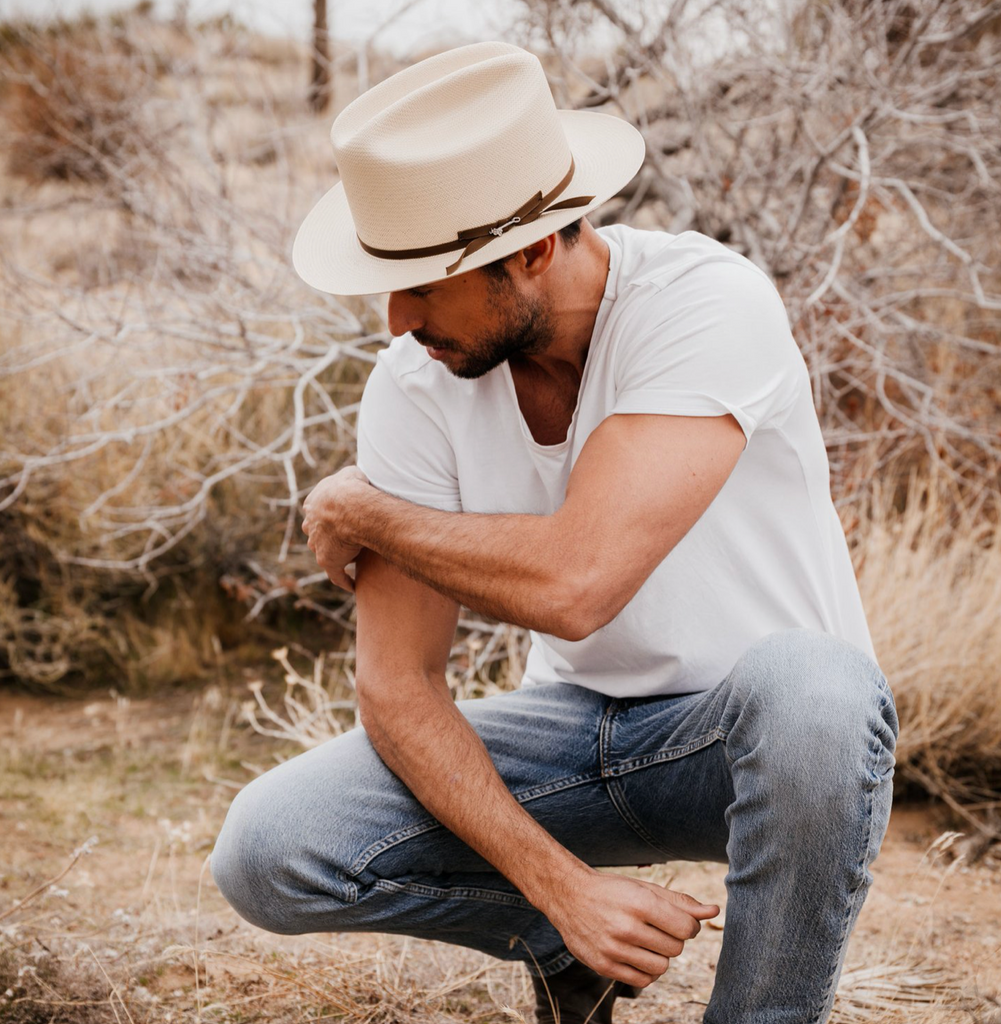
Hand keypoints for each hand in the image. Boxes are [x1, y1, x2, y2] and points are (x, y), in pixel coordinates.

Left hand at [301, 466, 371, 591]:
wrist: (348, 505)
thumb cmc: (351, 488)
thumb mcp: (349, 474)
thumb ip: (349, 478)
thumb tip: (357, 477)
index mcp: (313, 504)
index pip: (316, 512)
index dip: (327, 515)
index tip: (337, 518)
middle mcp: (311, 525)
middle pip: (317, 533)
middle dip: (326, 535)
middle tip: (343, 538)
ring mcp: (318, 545)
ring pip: (325, 552)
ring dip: (336, 554)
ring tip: (353, 559)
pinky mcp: (328, 561)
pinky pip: (337, 575)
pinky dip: (344, 580)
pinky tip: (353, 586)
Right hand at [541, 867, 719, 987]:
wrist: (569, 896)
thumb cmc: (613, 891)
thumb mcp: (644, 889)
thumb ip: (680, 902)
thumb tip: (713, 911)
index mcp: (639, 903)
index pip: (686, 928)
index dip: (688, 926)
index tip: (677, 921)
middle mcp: (626, 927)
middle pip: (675, 949)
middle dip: (673, 939)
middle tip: (657, 928)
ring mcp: (614, 949)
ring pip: (661, 967)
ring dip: (660, 955)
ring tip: (645, 940)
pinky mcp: (604, 967)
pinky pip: (643, 980)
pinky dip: (646, 970)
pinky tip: (636, 953)